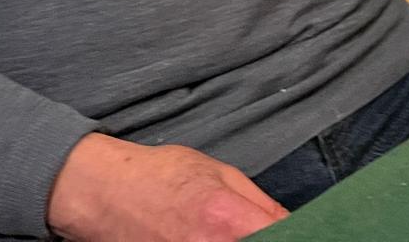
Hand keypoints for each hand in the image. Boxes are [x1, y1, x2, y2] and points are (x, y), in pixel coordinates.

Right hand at [47, 134, 289, 241]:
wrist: (103, 193)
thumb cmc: (160, 176)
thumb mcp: (220, 173)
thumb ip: (261, 205)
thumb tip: (294, 225)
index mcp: (227, 219)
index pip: (280, 236)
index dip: (298, 235)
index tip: (305, 233)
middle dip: (268, 241)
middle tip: (262, 232)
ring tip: (232, 235)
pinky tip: (210, 240)